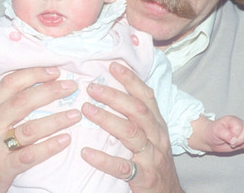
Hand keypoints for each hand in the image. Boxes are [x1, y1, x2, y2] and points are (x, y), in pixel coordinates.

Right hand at [0, 67, 80, 192]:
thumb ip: (6, 103)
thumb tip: (38, 81)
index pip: (9, 84)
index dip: (33, 75)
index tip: (55, 72)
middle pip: (22, 102)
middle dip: (49, 91)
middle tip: (71, 87)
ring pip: (29, 129)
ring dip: (56, 120)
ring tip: (75, 114)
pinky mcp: (3, 167)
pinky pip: (30, 155)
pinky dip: (49, 147)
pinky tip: (65, 140)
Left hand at [80, 62, 183, 192]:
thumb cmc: (155, 162)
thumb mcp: (153, 136)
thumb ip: (138, 118)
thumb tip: (114, 94)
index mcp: (158, 125)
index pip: (146, 96)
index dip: (131, 80)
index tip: (113, 66)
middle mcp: (157, 137)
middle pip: (137, 110)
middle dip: (114, 96)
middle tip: (91, 88)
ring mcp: (151, 157)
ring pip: (131, 133)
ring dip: (107, 119)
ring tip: (86, 110)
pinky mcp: (143, 177)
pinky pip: (122, 167)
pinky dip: (103, 159)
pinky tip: (86, 152)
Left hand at [204, 115, 243, 152]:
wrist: (211, 138)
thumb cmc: (213, 132)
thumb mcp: (216, 131)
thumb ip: (225, 133)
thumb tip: (234, 139)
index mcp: (233, 120)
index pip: (240, 127)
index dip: (237, 136)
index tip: (230, 141)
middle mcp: (240, 124)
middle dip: (242, 140)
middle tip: (232, 145)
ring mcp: (243, 132)